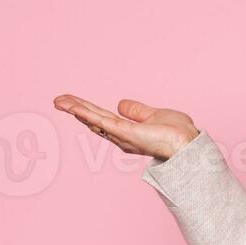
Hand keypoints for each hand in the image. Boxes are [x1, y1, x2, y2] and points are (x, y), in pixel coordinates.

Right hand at [52, 94, 197, 160]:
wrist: (188, 143)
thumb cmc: (177, 134)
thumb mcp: (154, 115)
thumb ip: (137, 111)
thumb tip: (121, 104)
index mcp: (127, 132)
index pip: (102, 118)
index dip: (87, 110)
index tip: (72, 102)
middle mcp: (121, 137)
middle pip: (93, 120)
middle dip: (75, 109)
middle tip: (57, 100)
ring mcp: (122, 135)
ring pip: (94, 120)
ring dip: (76, 109)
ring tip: (58, 101)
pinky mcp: (125, 133)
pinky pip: (102, 121)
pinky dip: (87, 114)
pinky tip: (74, 107)